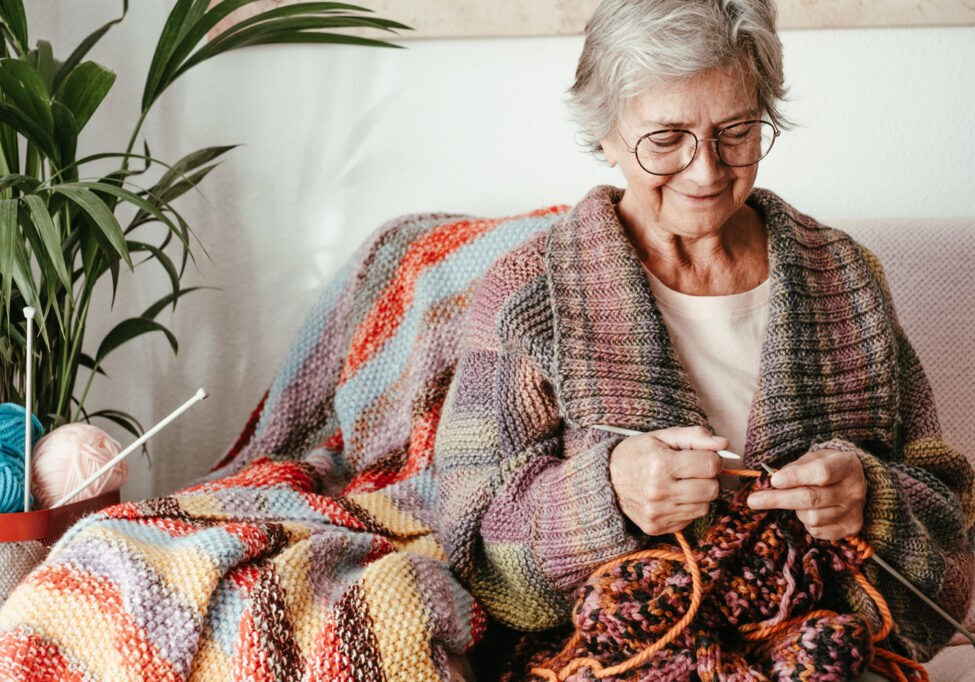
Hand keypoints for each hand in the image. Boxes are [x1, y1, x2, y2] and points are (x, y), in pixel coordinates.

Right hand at [609, 425, 726, 535]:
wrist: (605, 479)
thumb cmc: (636, 454)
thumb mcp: (661, 437)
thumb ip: (694, 437)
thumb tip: (724, 444)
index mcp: (660, 464)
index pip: (711, 465)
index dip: (712, 459)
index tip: (702, 457)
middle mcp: (658, 491)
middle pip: (712, 489)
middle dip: (708, 478)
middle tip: (692, 471)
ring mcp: (657, 512)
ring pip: (704, 507)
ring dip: (699, 494)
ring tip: (681, 484)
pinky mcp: (656, 527)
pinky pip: (689, 520)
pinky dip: (686, 508)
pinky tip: (672, 497)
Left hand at [746, 448, 866, 540]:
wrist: (854, 482)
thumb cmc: (828, 467)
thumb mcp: (814, 458)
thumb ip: (794, 468)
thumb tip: (772, 483)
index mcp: (846, 465)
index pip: (821, 473)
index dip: (795, 477)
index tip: (773, 480)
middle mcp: (854, 490)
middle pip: (811, 498)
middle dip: (778, 500)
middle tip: (753, 500)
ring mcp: (854, 511)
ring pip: (811, 518)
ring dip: (795, 510)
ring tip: (797, 500)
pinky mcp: (851, 529)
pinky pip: (817, 531)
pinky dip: (805, 523)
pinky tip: (809, 511)